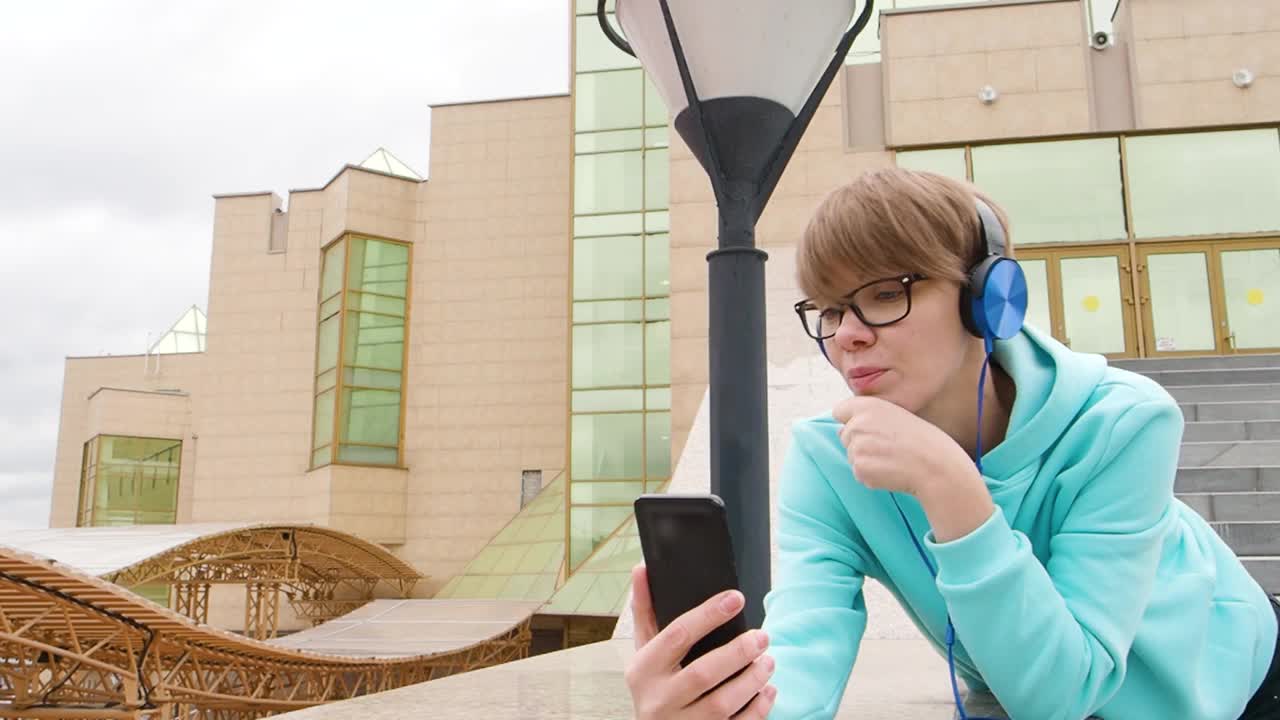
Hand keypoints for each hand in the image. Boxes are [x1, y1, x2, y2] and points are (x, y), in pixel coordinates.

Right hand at [624, 564, 777, 718]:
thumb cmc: (653, 686)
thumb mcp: (644, 651)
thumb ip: (646, 611)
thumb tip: (642, 568)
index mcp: (643, 670)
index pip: (676, 636)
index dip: (708, 615)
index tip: (736, 598)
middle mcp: (658, 700)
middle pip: (703, 673)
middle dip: (738, 652)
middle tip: (763, 636)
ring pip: (722, 704)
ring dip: (752, 680)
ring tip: (769, 661)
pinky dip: (758, 708)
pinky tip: (768, 690)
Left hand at [833, 396, 993, 541]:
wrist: (936, 466)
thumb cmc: (923, 441)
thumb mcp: (897, 415)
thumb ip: (870, 417)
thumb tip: (842, 430)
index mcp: (867, 405)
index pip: (839, 411)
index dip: (850, 420)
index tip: (867, 429)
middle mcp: (857, 423)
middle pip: (844, 436)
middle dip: (859, 442)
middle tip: (888, 448)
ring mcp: (856, 446)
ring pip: (852, 455)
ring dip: (867, 460)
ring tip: (893, 459)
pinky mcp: (859, 468)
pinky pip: (859, 473)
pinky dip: (871, 476)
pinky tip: (891, 471)